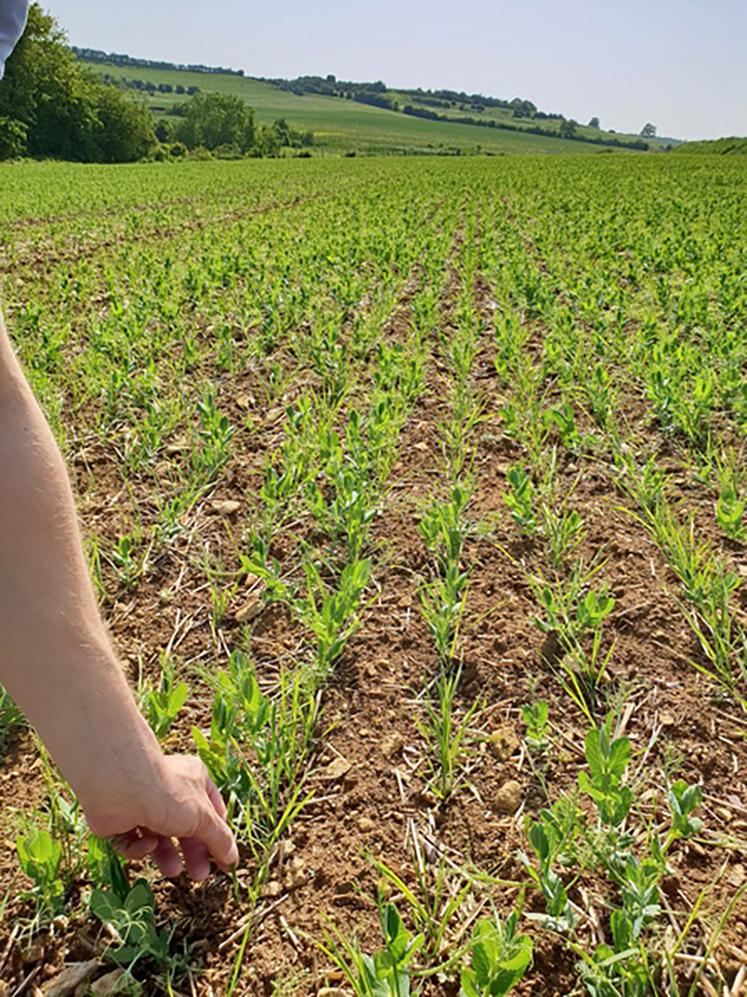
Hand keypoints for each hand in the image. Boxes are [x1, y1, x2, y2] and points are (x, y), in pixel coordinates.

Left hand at [81, 754, 238, 880]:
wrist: (120, 787)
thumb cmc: (169, 794)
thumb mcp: (203, 819)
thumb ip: (219, 840)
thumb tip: (233, 859)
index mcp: (194, 780)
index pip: (212, 811)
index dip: (218, 836)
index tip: (224, 861)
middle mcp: (169, 791)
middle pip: (186, 828)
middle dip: (193, 853)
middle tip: (199, 875)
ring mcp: (143, 805)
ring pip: (159, 838)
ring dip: (167, 856)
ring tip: (173, 871)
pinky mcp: (120, 820)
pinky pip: (134, 840)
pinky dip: (140, 847)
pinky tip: (146, 843)